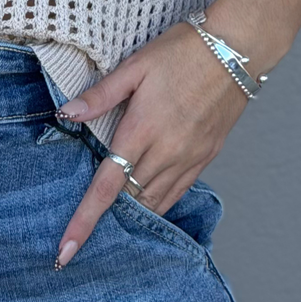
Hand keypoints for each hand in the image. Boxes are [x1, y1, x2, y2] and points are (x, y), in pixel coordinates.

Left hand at [52, 20, 248, 266]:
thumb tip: (66, 114)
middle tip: (81, 224)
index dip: (84, 221)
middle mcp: (167, 152)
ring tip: (111, 215)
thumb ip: (100, 95)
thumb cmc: (181, 51)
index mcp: (143, 130)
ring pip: (154, 200)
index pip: (106, 186)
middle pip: (129, 198)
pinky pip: (177, 192)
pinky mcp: (206, 157)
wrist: (234, 50)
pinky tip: (146, 197)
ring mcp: (189, 158)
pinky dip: (158, 200)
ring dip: (132, 210)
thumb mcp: (135, 66)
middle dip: (105, 216)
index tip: (65, 251)